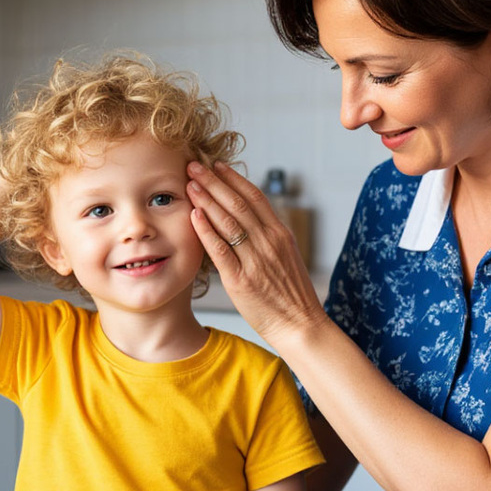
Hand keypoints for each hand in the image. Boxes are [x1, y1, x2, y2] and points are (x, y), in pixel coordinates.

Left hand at [186, 161, 324, 342]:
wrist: (301, 325)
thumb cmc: (291, 294)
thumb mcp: (286, 257)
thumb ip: (268, 237)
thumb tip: (250, 218)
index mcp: (280, 234)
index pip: (254, 197)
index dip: (233, 178)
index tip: (216, 165)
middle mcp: (269, 242)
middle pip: (237, 203)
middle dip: (213, 182)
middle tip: (193, 165)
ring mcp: (256, 260)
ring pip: (228, 222)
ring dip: (206, 200)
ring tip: (189, 184)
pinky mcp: (241, 280)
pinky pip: (220, 250)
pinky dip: (206, 230)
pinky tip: (194, 215)